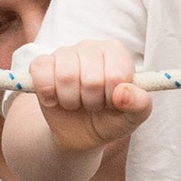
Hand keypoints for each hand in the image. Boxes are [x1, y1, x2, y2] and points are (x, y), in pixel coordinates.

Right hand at [24, 39, 151, 151]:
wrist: (78, 133)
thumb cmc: (109, 119)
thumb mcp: (132, 118)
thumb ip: (140, 105)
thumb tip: (123, 93)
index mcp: (117, 52)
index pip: (115, 76)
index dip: (111, 98)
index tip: (111, 102)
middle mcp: (91, 46)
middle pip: (91, 79)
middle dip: (91, 102)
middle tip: (92, 104)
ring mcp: (64, 52)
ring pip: (65, 77)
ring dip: (71, 101)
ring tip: (76, 102)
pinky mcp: (41, 63)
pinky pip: (40, 73)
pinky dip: (48, 95)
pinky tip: (56, 99)